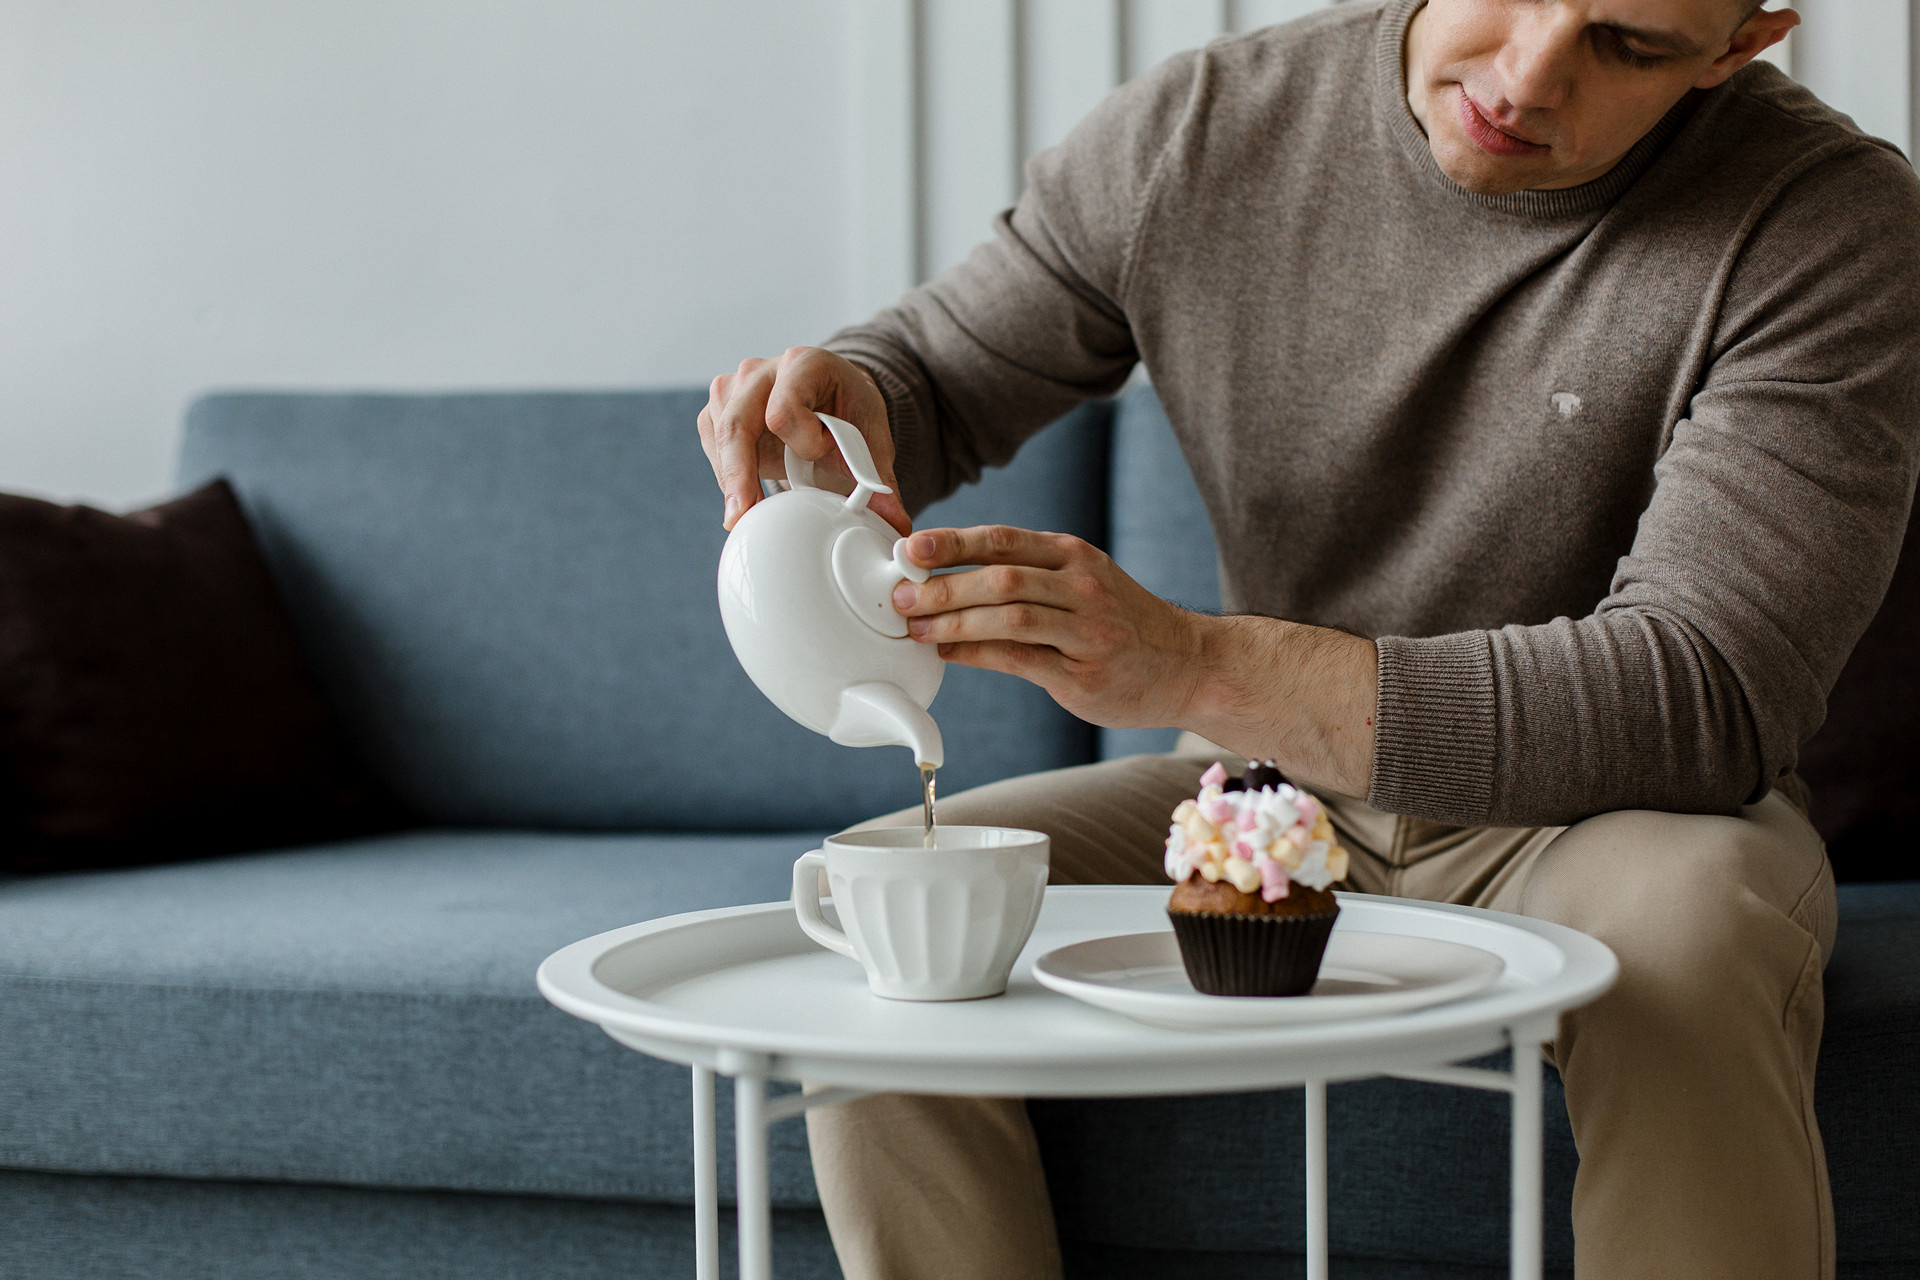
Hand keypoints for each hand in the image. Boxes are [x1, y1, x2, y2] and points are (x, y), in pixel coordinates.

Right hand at [697, 346, 909, 534]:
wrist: (831, 398)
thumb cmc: (849, 414)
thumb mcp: (871, 440)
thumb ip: (878, 479)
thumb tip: (896, 522)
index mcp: (805, 364)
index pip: (783, 410)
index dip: (801, 442)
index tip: (821, 455)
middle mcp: (761, 370)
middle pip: (737, 424)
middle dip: (738, 474)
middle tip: (740, 516)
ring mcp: (734, 387)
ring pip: (719, 437)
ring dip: (732, 478)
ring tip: (749, 511)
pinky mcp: (718, 409)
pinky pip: (712, 445)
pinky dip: (726, 475)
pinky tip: (743, 494)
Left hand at [888, 525, 1206, 730]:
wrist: (1186, 665)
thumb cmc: (1121, 623)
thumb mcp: (1082, 581)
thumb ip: (1027, 575)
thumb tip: (948, 576)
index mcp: (1074, 557)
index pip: (1004, 540)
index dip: (952, 542)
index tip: (910, 548)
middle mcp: (1082, 587)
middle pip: (1001, 578)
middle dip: (942, 587)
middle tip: (900, 596)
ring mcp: (1086, 631)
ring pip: (1009, 618)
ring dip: (954, 622)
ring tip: (916, 628)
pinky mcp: (1084, 674)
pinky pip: (1020, 660)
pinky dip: (977, 654)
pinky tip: (949, 652)